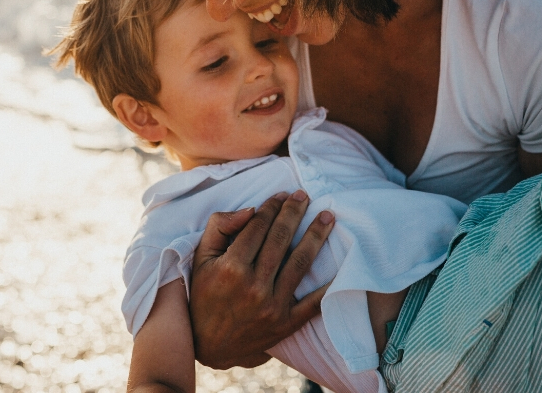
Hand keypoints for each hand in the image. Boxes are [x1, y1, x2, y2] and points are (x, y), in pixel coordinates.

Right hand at [188, 191, 334, 369]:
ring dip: (316, 236)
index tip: (282, 195)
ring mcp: (272, 306)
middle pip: (281, 239)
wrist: (208, 345)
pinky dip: (328, 285)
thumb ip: (220, 227)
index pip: (258, 227)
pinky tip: (340, 265)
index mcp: (231, 267)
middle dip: (294, 213)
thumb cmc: (204, 295)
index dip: (272, 206)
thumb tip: (250, 210)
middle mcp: (253, 286)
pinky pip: (313, 303)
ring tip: (328, 217)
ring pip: (300, 263)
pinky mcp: (286, 324)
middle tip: (304, 196)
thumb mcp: (201, 258)